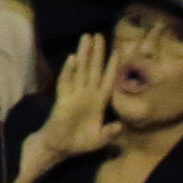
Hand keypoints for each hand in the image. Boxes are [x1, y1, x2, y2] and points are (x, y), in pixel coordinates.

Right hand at [26, 36, 124, 182]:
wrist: (59, 148)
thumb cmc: (80, 143)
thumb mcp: (101, 138)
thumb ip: (111, 131)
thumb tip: (122, 124)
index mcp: (98, 102)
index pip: (108, 80)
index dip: (113, 66)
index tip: (119, 50)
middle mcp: (87, 94)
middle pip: (93, 69)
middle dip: (96, 52)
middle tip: (98, 35)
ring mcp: (74, 95)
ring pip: (80, 71)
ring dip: (83, 54)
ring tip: (85, 38)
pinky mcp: (63, 99)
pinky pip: (66, 83)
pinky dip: (69, 71)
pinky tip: (72, 59)